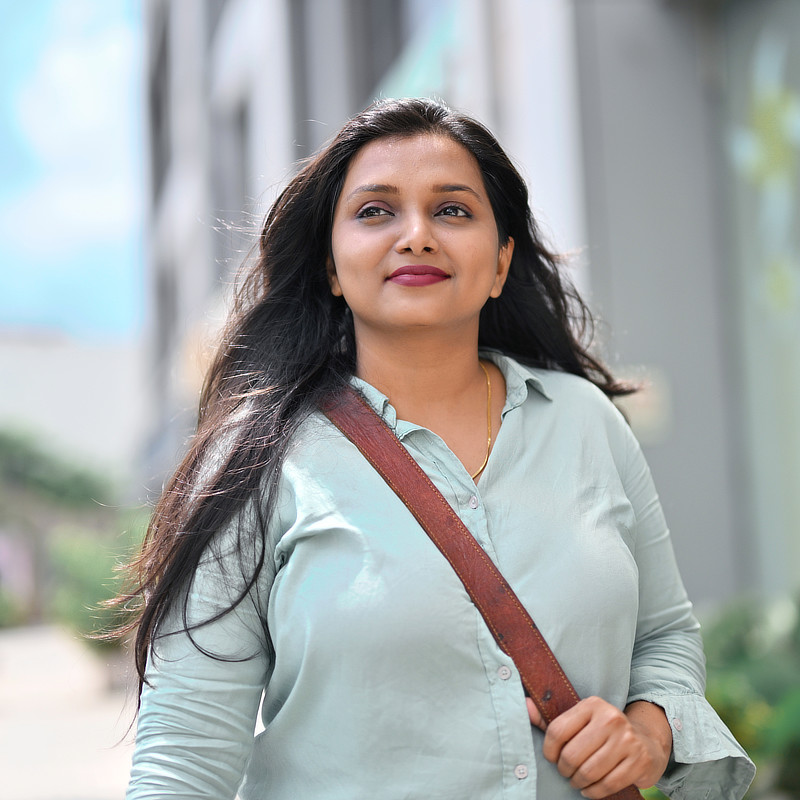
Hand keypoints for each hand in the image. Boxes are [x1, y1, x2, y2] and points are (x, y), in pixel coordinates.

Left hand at [525, 696, 671, 797]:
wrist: (646, 741)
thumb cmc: (603, 731)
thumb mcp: (580, 719)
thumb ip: (550, 717)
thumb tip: (525, 705)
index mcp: (592, 704)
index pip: (558, 730)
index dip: (549, 751)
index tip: (552, 758)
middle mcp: (610, 718)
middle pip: (572, 755)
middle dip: (565, 770)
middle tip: (566, 772)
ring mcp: (627, 739)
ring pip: (589, 772)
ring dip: (578, 782)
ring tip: (577, 780)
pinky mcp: (639, 760)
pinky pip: (608, 785)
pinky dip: (594, 792)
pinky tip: (590, 788)